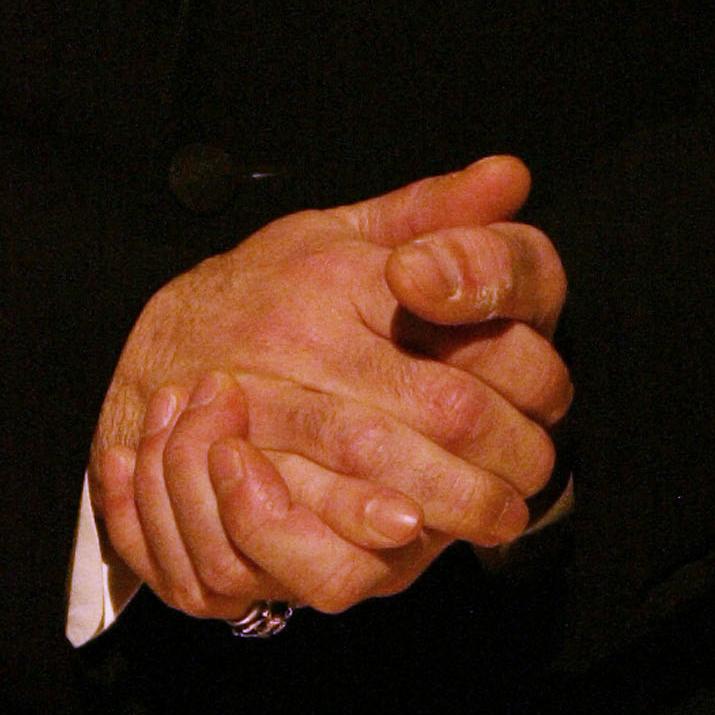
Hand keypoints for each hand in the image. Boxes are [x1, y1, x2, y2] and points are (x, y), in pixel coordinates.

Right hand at [90, 155, 568, 620]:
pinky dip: (368, 538)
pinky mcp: (239, 473)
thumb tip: (511, 173)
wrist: (164, 342)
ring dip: (455, 501)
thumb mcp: (345, 229)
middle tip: (534, 474)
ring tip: (497, 516)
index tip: (549, 397)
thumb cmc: (276, 285)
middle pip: (438, 404)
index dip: (522, 366)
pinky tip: (411, 542)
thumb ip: (432, 210)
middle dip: (505, 451)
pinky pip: (310, 520)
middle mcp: (306, 334)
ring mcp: (267, 406)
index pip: (460, 316)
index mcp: (342, 271)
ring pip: (382, 466)